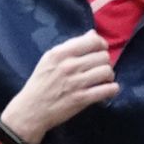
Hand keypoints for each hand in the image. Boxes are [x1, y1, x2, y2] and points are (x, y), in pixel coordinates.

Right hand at [0, 30, 116, 143]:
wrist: (31, 110)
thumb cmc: (40, 83)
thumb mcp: (49, 59)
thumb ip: (71, 46)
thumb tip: (93, 34)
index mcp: (60, 53)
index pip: (93, 41)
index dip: (101, 45)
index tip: (100, 51)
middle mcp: (69, 66)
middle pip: (103, 56)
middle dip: (104, 62)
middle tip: (99, 69)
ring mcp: (76, 83)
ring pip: (107, 71)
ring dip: (109, 76)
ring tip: (103, 80)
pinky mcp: (82, 99)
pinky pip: (108, 90)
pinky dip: (112, 89)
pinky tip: (107, 90)